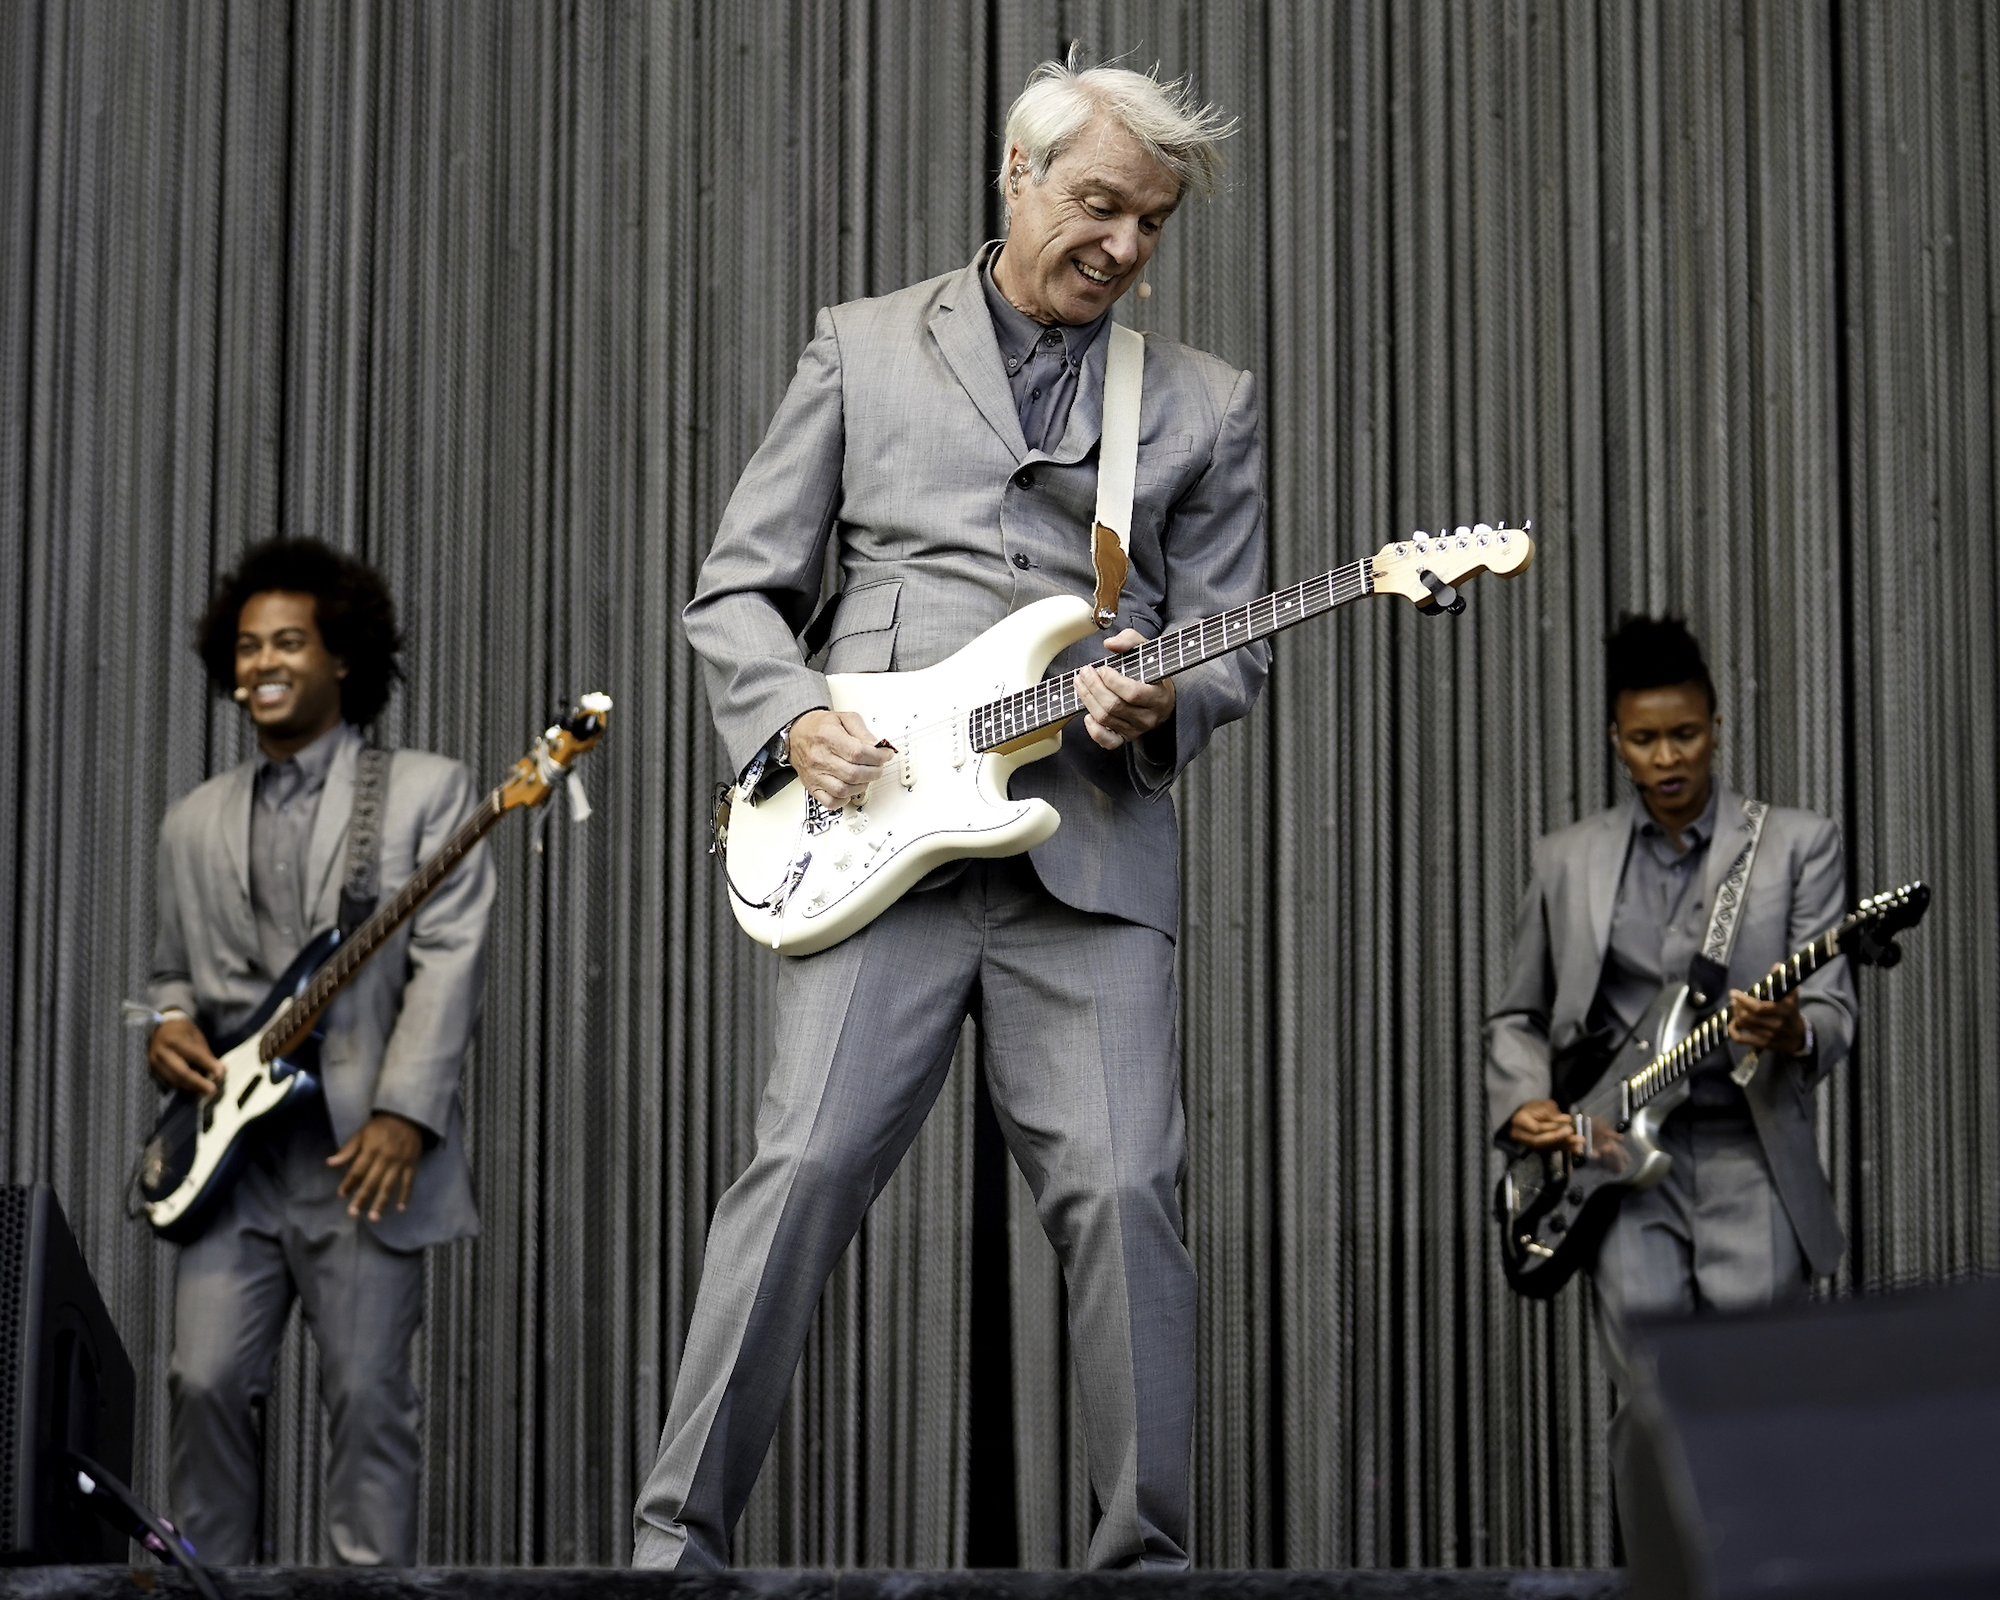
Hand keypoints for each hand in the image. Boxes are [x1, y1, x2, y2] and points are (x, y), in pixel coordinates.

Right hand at [148, 1015, 223, 1095]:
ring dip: (192, 1087)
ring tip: (206, 1090)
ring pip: (175, 1080)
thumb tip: (220, 1069)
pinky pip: (170, 1081)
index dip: (208, 1065)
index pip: (194, 1055)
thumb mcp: (195, 1035)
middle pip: (182, 1072)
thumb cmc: (181, 1031)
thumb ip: (205, 1052)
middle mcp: (162, 1052)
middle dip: (198, 1082)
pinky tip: (195, 1087)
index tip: (220, 1074)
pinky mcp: (153, 1070)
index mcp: (174, 1040)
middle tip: (212, 1090)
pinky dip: (183, 1085)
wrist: (158, 1029)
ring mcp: (155, 1063)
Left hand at [327, 1112, 423, 1221]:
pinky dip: (405, 1195)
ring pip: (389, 1185)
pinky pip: (409, 1182)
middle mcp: (385, 1158)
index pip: (357, 1170)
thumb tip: (330, 1163)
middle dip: (362, 1198)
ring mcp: (400, 1163)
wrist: (408, 1117)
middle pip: (372, 1181)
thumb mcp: (361, 1134)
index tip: (341, 1194)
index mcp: (371, 1150)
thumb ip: (347, 1150)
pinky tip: (400, 1208)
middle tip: (353, 1213)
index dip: (349, 1182)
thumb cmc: (380, 1127)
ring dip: (382, 1202)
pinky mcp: (412, 1165)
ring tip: (374, 1218)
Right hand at [786, 709, 893, 808]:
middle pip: (853, 773)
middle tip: (878, 766)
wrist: (797, 735)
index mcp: (827, 737)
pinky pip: (831, 801)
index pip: (858, 753)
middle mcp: (820, 757)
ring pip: (844, 790)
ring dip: (862, 785)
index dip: (878, 756)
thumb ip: (863, 731)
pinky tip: (851, 789)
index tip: (885, 755)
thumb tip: (878, 746)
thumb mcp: (844, 718)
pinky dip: (845, 799)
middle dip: (874, 772)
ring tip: (866, 776)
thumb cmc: (819, 727)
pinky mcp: (813, 787)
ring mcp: (815, 774)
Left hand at [1076, 629, 1174, 750]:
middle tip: (1085, 672)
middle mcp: (1149, 717)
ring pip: (1105, 719)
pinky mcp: (1126, 738)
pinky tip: (1087, 715)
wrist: (1161, 696)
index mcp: (1159, 696)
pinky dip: (1094, 731)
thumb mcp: (1146, 650)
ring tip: (1080, 683)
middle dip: (1093, 687)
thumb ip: (1130, 641)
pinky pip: (1108, 742)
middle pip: (1114, 706)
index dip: (1112, 681)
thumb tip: (1109, 644)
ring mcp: (1137, 730)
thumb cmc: (1151, 670)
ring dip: (1087, 699)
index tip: (1102, 668)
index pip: (1132, 693)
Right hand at [1507, 1097, 1583, 1154]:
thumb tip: (1566, 1120)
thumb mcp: (1542, 1104)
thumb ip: (1552, 1112)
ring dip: (1564, 1145)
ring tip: (1579, 1143)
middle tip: (1572, 1132)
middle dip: (1558, 1137)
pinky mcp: (1536, 1149)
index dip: (1552, 1126)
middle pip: (1540, 1141)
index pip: (1536, 1128)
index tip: (1568, 1120)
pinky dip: (1563, 1149)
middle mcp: (1521, 1135)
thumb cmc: (1533, 1107)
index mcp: (1519, 1120)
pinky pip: (1550, 1150)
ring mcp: (1527, 1144)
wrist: (1523, 1116)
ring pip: (1546, 1147)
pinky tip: (1576, 1149)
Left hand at [1728, 985, 1807, 1056]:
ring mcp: (1768, 1036)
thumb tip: (1776, 965)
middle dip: (1737, 1006)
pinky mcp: (1761, 1044)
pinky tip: (1732, 1023)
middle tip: (1734, 999)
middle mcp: (1776, 1024)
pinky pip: (1740, 1039)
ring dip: (1735, 1014)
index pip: (1758, 1007)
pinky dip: (1732, 1031)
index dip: (1742, 1000)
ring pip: (1743, 1024)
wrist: (1798, 1038)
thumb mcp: (1791, 997)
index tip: (1733, 992)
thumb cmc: (1791, 1013)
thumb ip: (1783, 981)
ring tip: (1736, 1007)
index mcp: (1784, 1011)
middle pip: (1747, 1016)